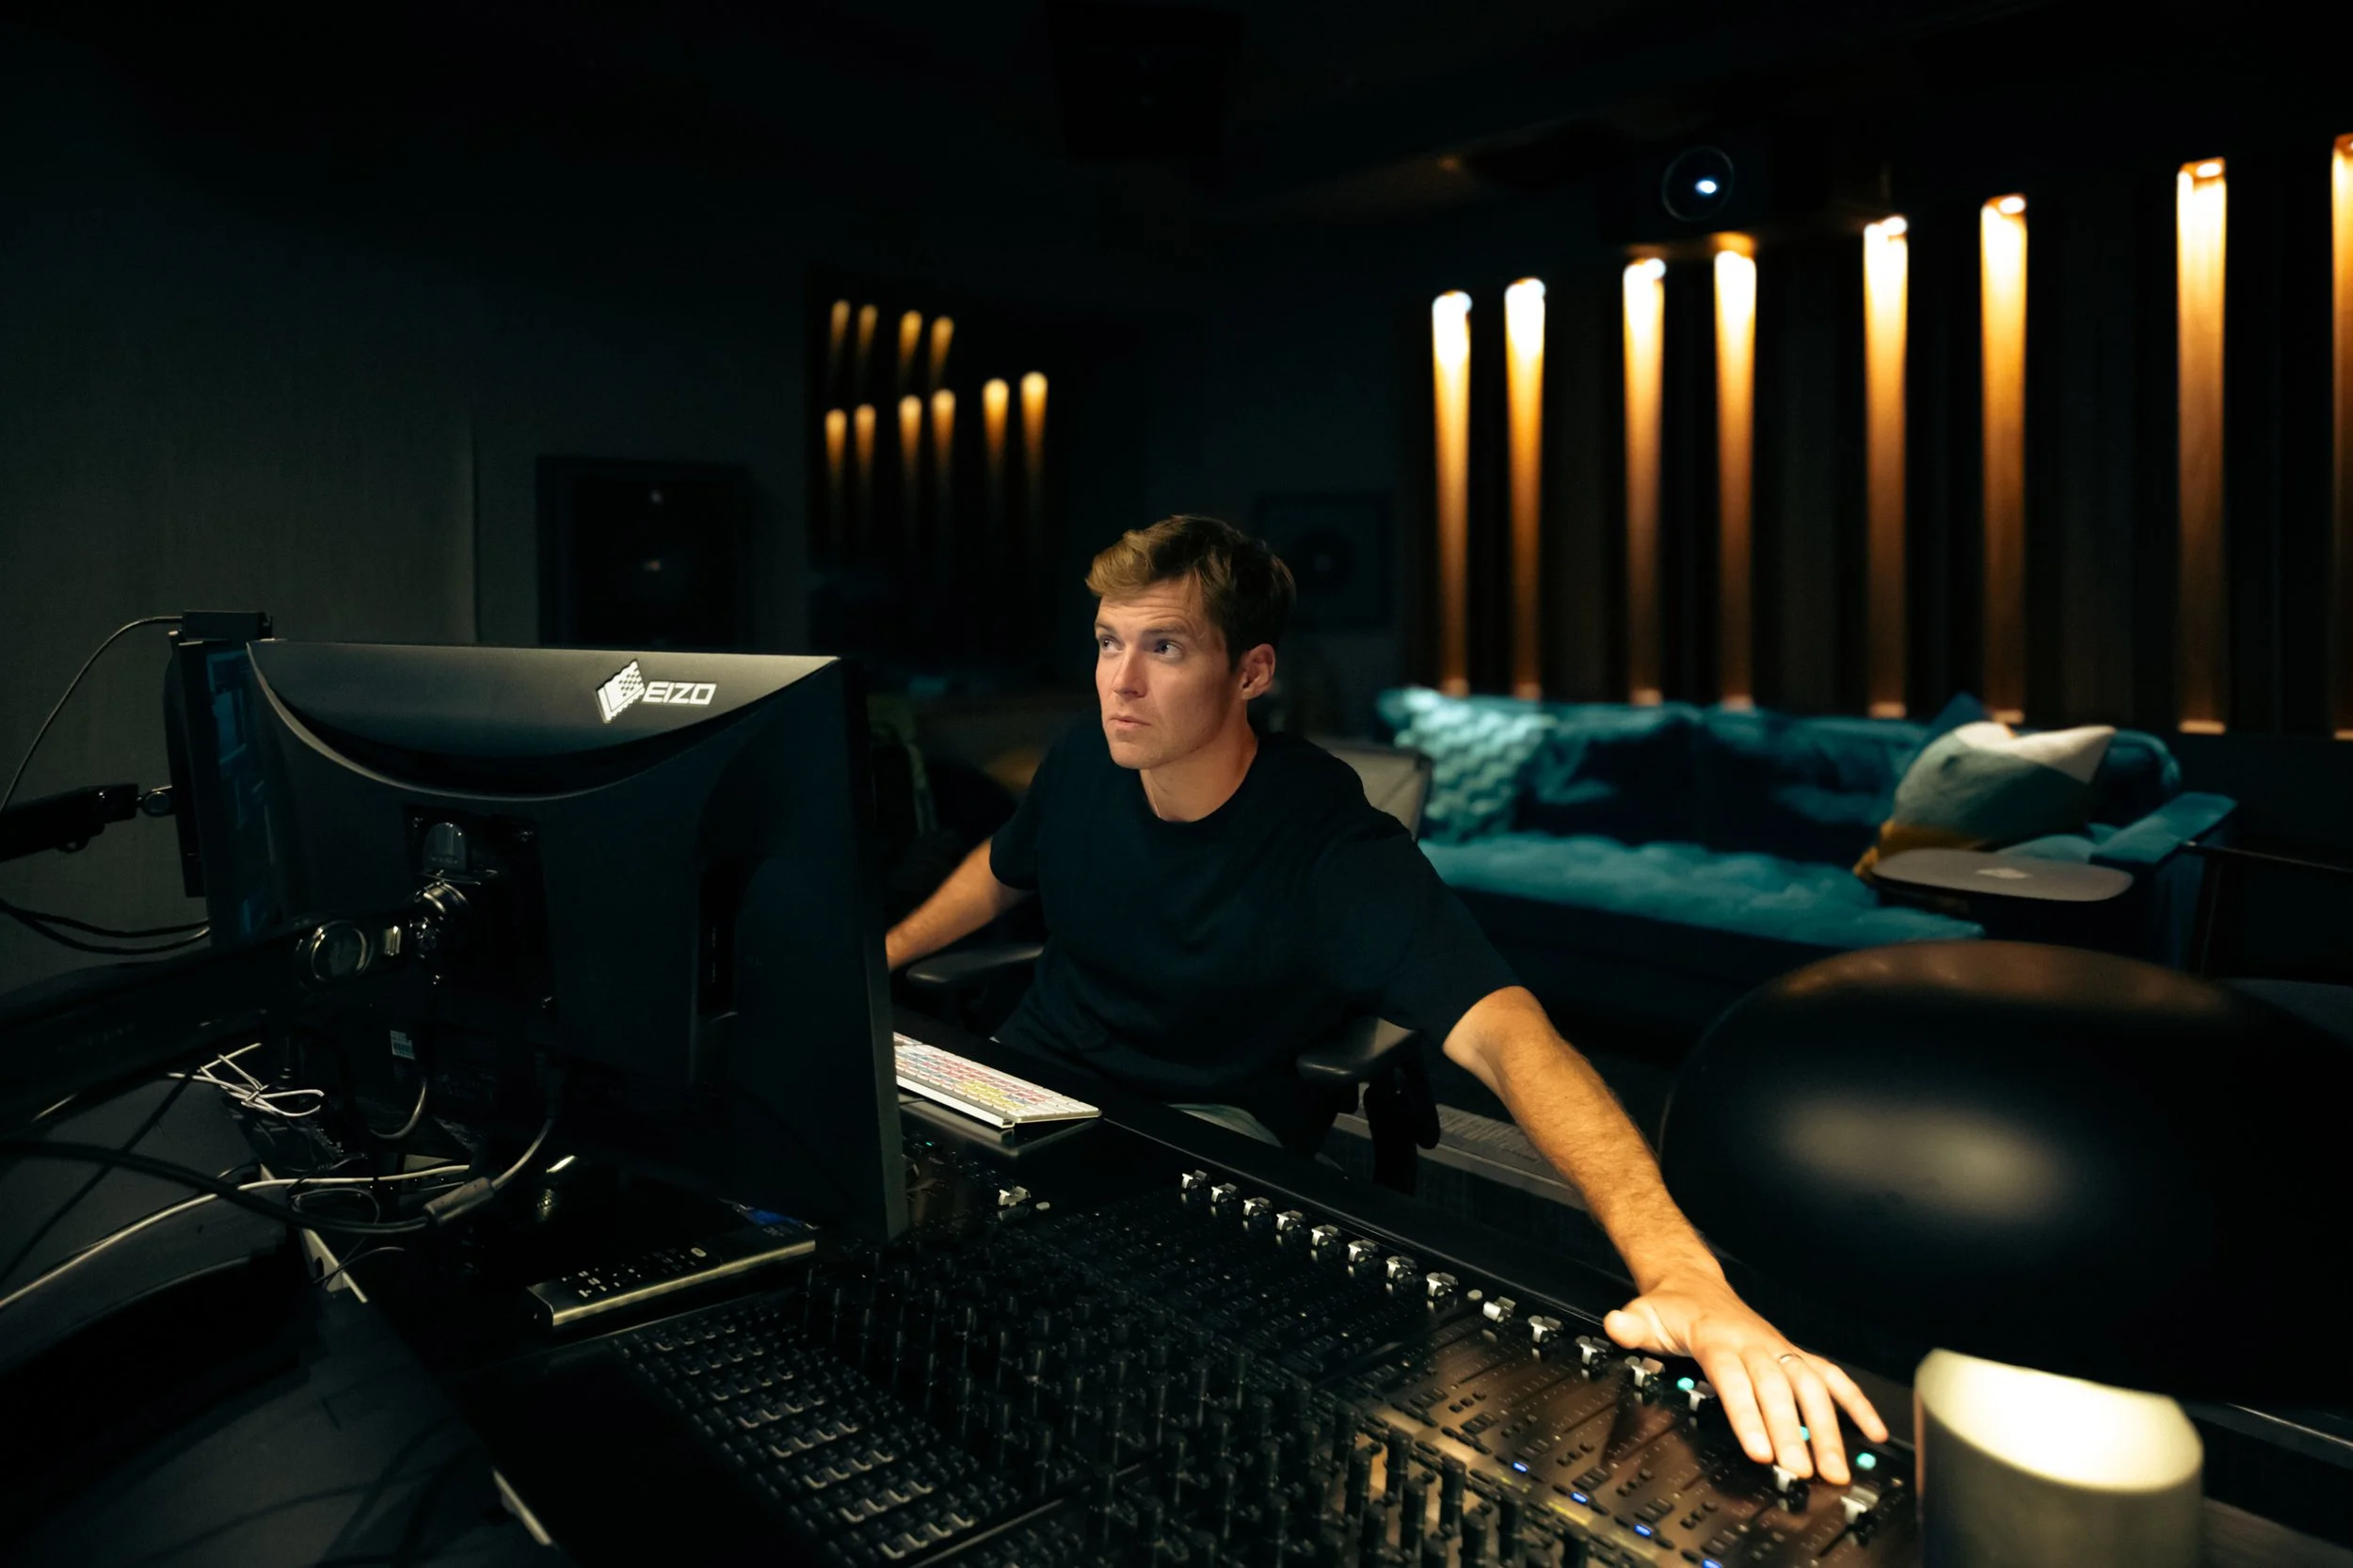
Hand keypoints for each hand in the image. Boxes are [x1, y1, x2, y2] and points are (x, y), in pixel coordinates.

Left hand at [1605, 1272, 1887, 1485]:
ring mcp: (1778, 1349)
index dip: (1748, 1415)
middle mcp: (1754, 1344)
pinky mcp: (1793, 1356)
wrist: (1693, 1283)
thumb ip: (1630, 1325)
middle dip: (1792, 1433)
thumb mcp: (1643, 1314)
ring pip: (1811, 1387)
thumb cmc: (1672, 1306)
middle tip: (1802, 1472)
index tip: (1760, 1450)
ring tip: (1836, 1468)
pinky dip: (1856, 1403)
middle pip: (1777, 1391)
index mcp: (1718, 1338)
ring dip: (1827, 1428)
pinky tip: (1874, 1431)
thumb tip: (1617, 1325)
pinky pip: (1832, 1377)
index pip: (1734, 1379)